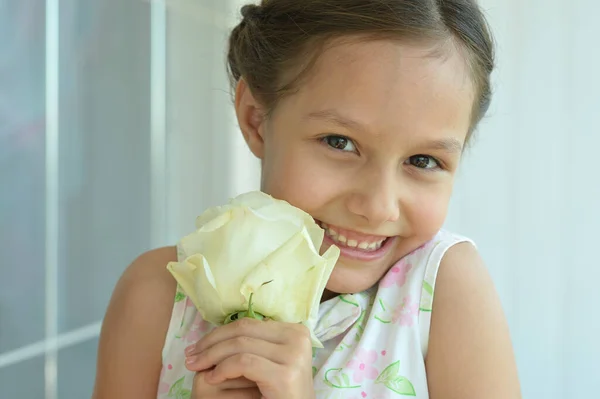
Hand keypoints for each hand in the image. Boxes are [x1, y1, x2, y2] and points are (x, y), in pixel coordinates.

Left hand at [185, 318, 314, 398]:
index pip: (249, 323)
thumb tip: (218, 334)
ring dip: (211, 355)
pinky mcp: (284, 375)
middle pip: (244, 330)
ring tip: (195, 366)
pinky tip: (211, 378)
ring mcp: (293, 355)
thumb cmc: (278, 393)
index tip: (198, 345)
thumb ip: (256, 345)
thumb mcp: (270, 362)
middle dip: (211, 342)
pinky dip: (222, 368)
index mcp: (295, 332)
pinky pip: (243, 362)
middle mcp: (298, 338)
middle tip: (191, 354)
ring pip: (240, 345)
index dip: (220, 332)